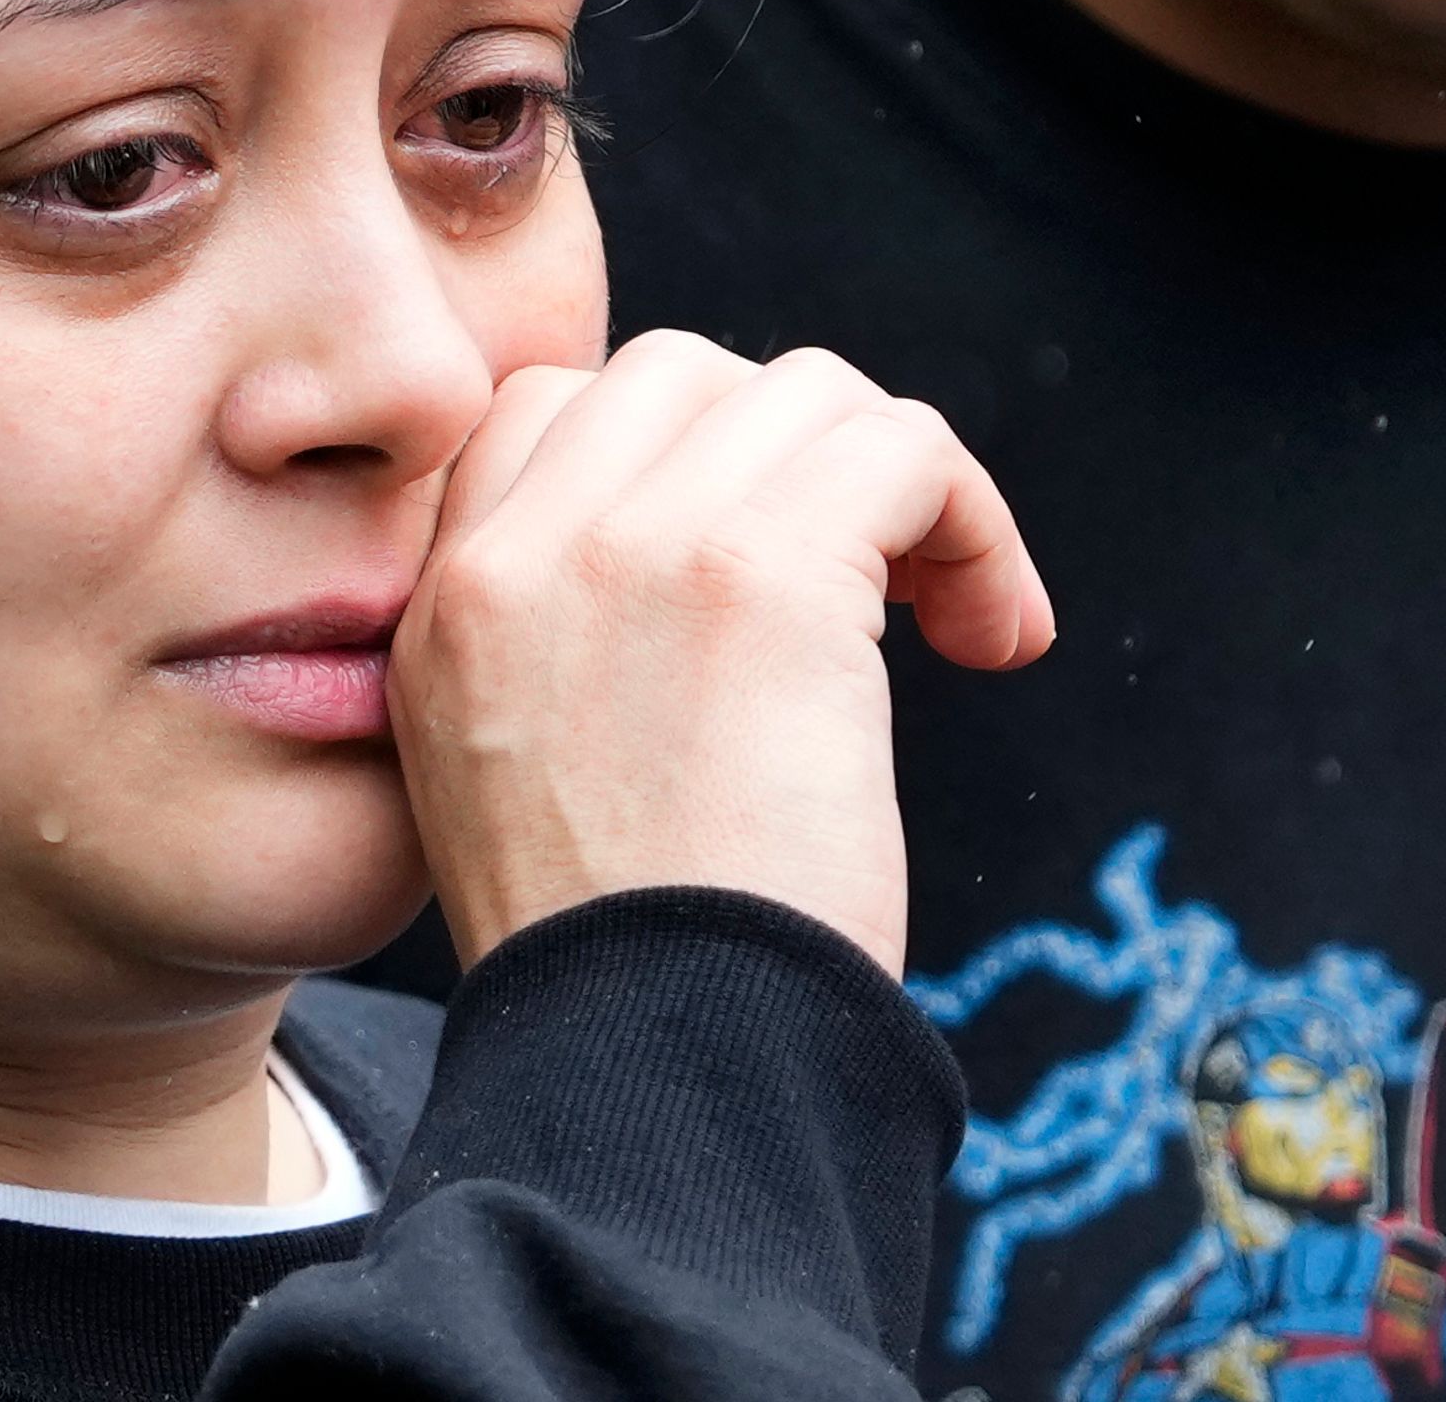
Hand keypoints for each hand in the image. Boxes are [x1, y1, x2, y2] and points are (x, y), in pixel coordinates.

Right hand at [388, 332, 1052, 974]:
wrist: (649, 1070)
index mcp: (447, 602)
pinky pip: (907, 447)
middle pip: (685, 375)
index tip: (760, 576)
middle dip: (793, 457)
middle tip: (868, 592)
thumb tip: (698, 573)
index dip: (681, 462)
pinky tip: (999, 640)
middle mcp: (520, 550)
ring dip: (901, 489)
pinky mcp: (765, 569)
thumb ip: (563, 648)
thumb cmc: (626, 976)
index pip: (548, 408)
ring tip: (947, 619)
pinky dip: (976, 523)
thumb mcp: (510, 782)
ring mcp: (636, 542)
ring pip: (809, 396)